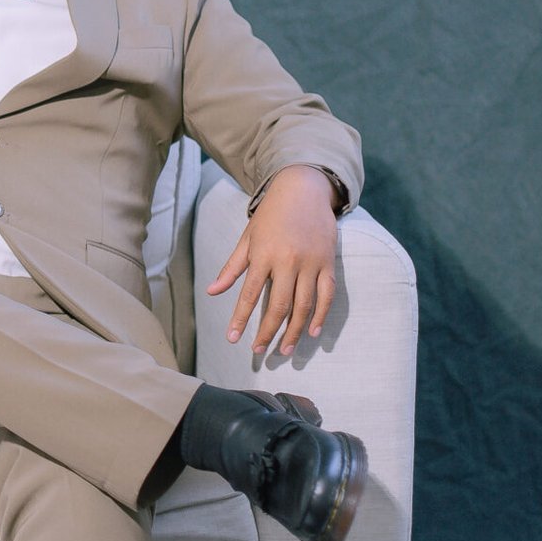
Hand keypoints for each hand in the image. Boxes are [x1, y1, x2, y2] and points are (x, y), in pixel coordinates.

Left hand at [205, 164, 339, 356]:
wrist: (303, 189)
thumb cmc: (270, 215)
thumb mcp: (248, 238)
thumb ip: (232, 267)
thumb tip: (213, 292)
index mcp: (263, 255)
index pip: (249, 294)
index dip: (241, 319)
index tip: (234, 339)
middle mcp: (288, 261)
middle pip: (278, 306)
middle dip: (268, 332)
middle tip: (260, 351)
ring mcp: (311, 263)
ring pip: (304, 305)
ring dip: (294, 331)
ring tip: (285, 350)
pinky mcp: (328, 262)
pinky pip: (327, 295)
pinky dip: (321, 315)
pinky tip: (312, 331)